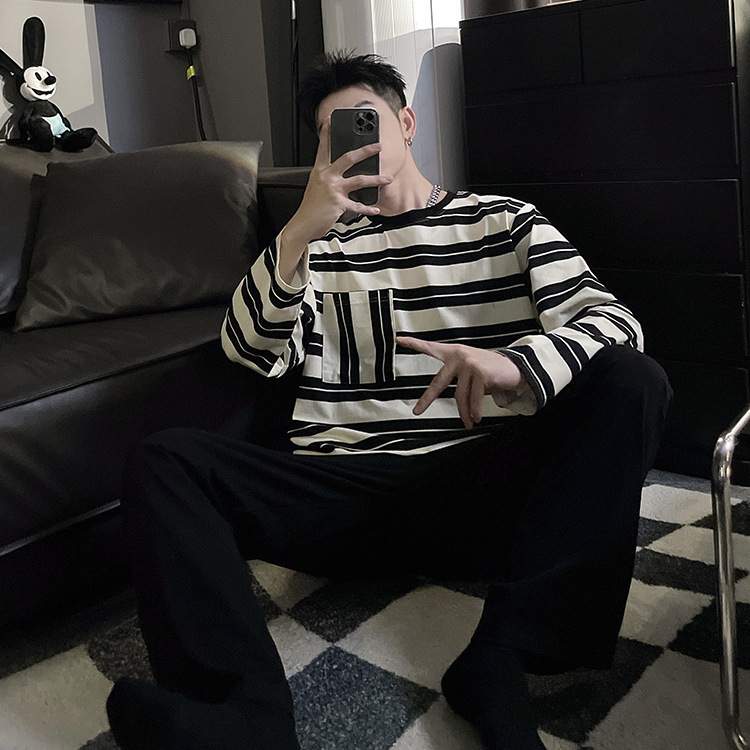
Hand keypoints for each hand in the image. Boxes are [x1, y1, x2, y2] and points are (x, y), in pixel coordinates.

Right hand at [285, 117, 392, 246]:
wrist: (303, 224)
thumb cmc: (311, 207)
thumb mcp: (316, 186)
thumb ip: (328, 177)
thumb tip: (344, 173)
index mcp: (320, 171)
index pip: (324, 148)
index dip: (327, 133)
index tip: (331, 120)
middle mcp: (326, 177)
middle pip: (348, 158)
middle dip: (365, 151)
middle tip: (378, 147)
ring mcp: (332, 189)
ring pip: (359, 180)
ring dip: (376, 179)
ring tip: (387, 178)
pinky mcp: (338, 203)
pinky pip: (358, 205)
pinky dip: (368, 208)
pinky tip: (376, 209)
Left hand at [396, 336, 524, 428]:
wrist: (516, 368)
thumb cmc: (491, 371)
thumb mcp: (471, 372)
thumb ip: (458, 380)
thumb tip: (458, 405)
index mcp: (453, 353)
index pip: (431, 347)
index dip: (414, 344)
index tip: (399, 339)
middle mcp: (459, 355)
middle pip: (438, 382)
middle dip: (427, 399)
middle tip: (417, 411)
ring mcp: (469, 364)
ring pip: (460, 396)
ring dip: (464, 412)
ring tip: (468, 423)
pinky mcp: (481, 374)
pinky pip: (474, 399)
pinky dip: (474, 411)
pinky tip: (475, 419)